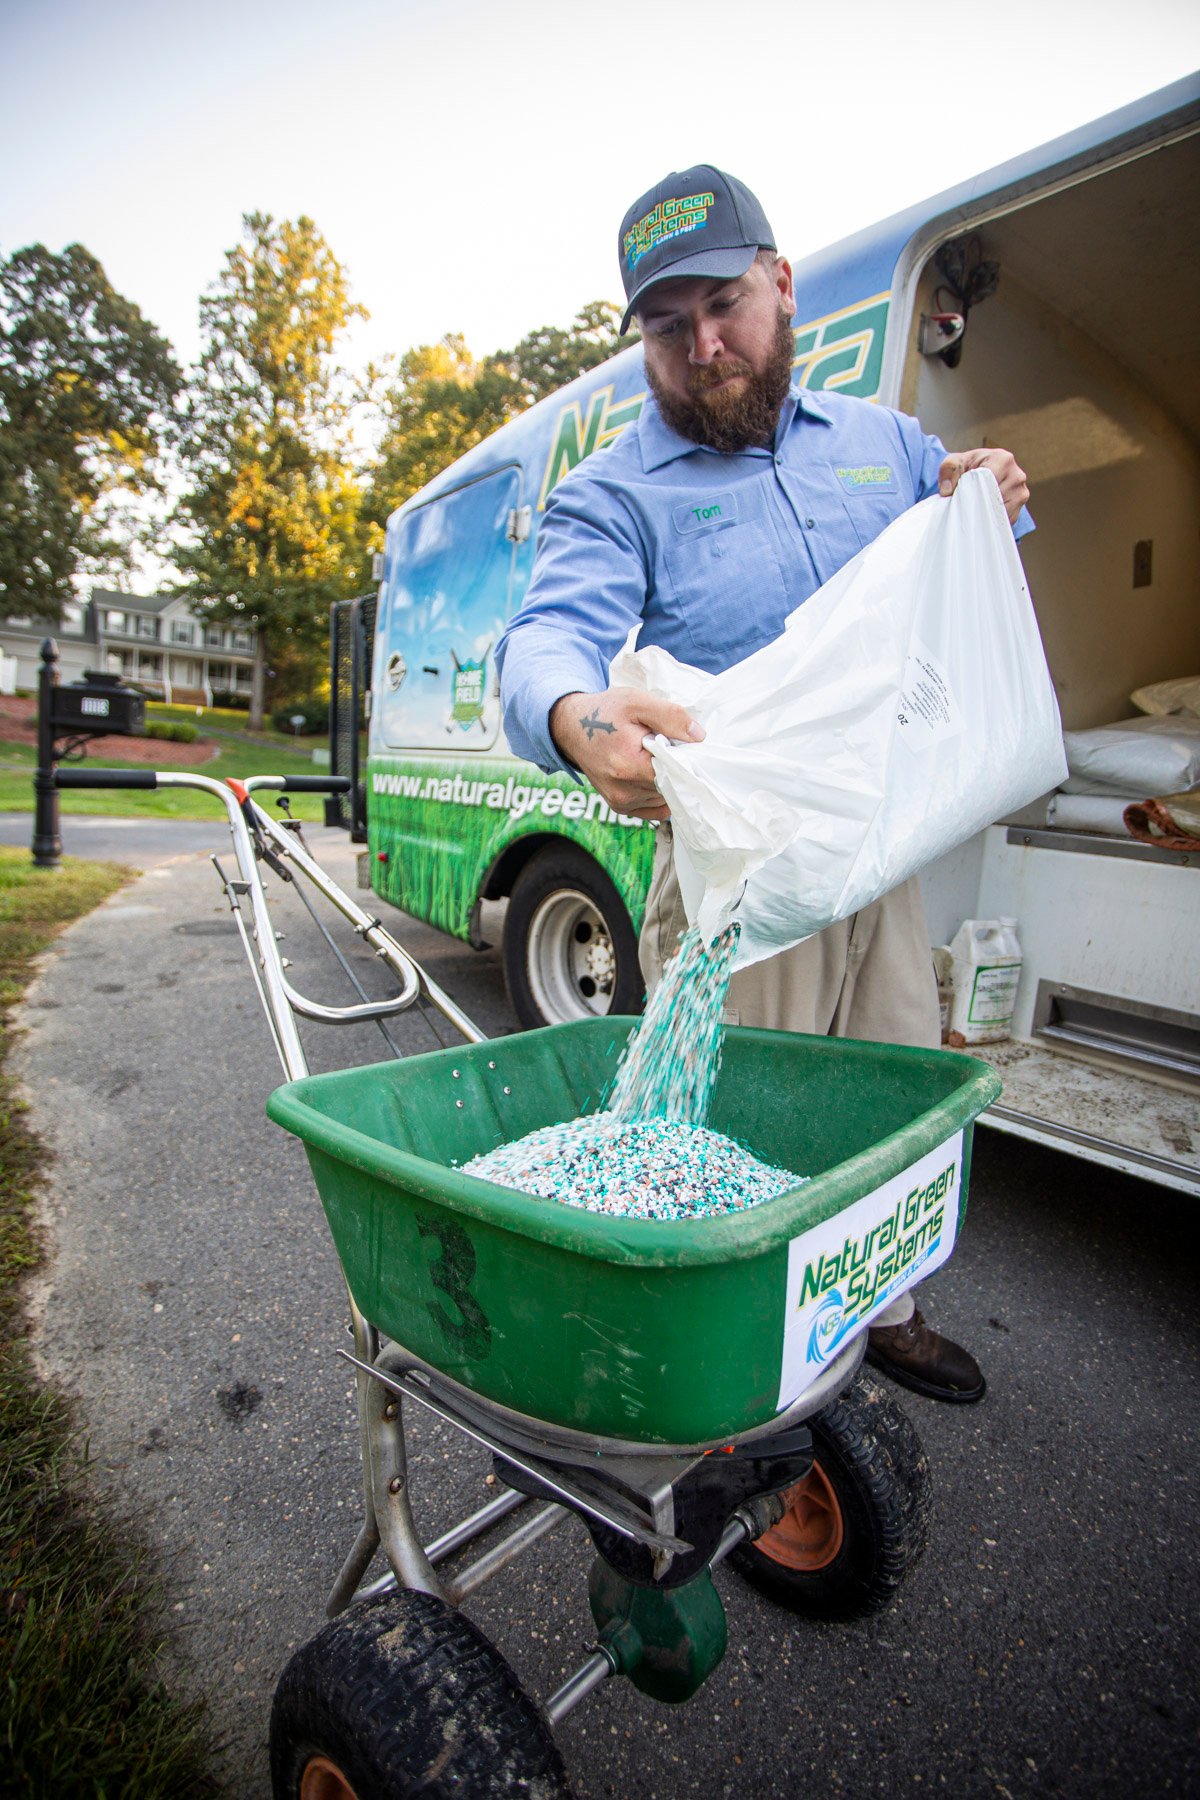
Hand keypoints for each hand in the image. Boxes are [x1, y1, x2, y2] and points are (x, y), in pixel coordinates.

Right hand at [550, 687, 703, 820]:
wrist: (572, 728)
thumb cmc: (605, 712)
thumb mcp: (637, 702)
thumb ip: (670, 716)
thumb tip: (698, 737)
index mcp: (629, 765)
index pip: (675, 773)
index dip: (685, 759)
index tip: (682, 744)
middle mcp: (624, 791)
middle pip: (670, 786)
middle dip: (675, 768)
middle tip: (667, 747)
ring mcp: (621, 802)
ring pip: (663, 797)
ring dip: (666, 780)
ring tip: (653, 758)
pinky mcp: (620, 807)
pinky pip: (654, 808)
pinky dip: (658, 793)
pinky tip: (651, 773)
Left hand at [938, 447, 1028, 522]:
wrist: (980, 474)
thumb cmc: (967, 467)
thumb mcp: (954, 462)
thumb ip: (948, 469)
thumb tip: (947, 491)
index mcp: (1003, 459)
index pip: (989, 479)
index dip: (973, 491)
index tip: (962, 497)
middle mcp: (1017, 475)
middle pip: (994, 498)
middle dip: (978, 504)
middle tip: (964, 508)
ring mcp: (1021, 493)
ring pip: (999, 512)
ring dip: (984, 515)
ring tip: (972, 510)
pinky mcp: (1019, 509)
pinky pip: (1003, 521)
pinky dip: (991, 521)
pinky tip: (981, 517)